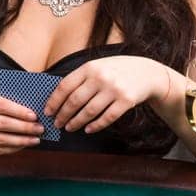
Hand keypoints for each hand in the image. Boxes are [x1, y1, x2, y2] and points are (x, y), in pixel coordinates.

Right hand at [0, 93, 42, 153]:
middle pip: (3, 124)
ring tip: (35, 139)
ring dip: (22, 141)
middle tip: (39, 128)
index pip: (1, 106)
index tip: (34, 116)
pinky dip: (13, 148)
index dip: (19, 111)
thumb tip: (30, 115)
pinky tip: (23, 145)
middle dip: (24, 127)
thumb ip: (3, 105)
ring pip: (2, 140)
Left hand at [46, 55, 167, 132]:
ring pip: (89, 111)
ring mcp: (114, 89)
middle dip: (63, 115)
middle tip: (57, 124)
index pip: (65, 86)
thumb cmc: (116, 71)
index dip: (54, 101)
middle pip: (75, 101)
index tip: (47, 112)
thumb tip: (57, 96)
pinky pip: (107, 117)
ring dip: (77, 122)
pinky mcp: (126, 101)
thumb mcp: (97, 66)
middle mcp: (101, 77)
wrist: (148, 73)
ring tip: (69, 128)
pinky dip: (96, 126)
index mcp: (89, 67)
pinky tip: (88, 130)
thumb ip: (80, 78)